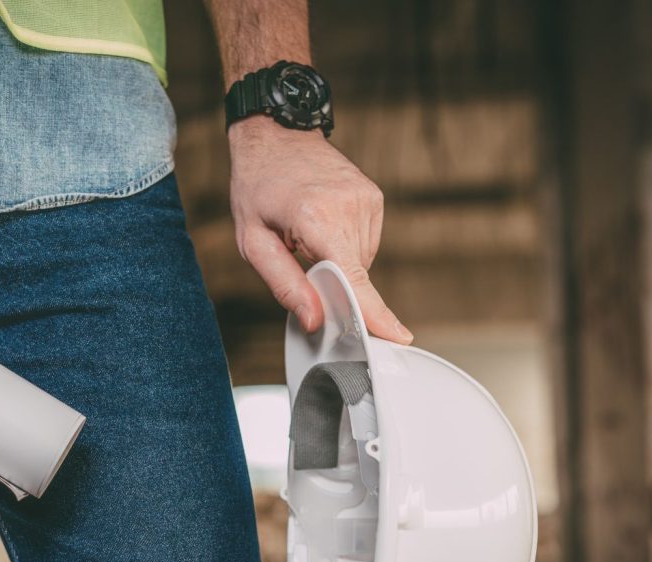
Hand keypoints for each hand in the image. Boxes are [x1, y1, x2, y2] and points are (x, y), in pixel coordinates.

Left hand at [228, 117, 411, 342]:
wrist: (275, 135)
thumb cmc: (257, 187)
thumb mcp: (254, 242)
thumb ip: (284, 284)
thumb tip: (314, 319)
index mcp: (315, 218)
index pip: (352, 277)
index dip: (373, 312)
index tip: (397, 336)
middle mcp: (348, 206)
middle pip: (354, 274)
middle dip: (332, 282)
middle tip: (301, 257)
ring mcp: (366, 198)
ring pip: (361, 260)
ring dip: (337, 260)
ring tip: (309, 233)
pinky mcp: (373, 196)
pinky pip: (365, 242)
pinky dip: (345, 244)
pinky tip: (324, 224)